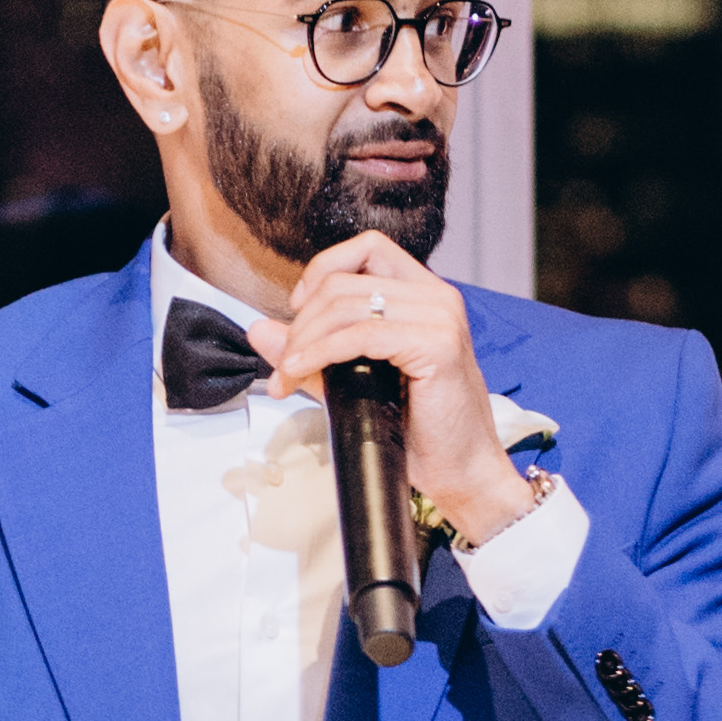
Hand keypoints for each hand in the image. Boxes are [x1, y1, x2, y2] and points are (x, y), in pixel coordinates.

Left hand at [252, 233, 535, 547]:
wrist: (462, 471)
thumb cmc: (421, 430)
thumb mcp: (356, 380)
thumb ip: (312, 350)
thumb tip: (259, 330)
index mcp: (425, 295)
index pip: (366, 249)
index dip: (322, 271)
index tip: (297, 312)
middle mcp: (437, 297)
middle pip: (344, 281)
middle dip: (301, 323)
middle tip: (284, 364)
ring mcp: (440, 317)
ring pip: (346, 306)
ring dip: (304, 342)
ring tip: (288, 376)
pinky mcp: (437, 344)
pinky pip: (361, 335)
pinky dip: (321, 352)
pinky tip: (302, 370)